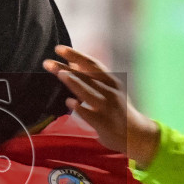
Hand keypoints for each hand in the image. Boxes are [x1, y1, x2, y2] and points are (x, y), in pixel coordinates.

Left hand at [43, 45, 160, 166]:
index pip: (91, 64)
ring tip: (60, 74)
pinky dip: (79, 107)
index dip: (75, 54)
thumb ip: (93, 78)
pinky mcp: (103, 123)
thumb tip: (72, 63)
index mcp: (112, 81)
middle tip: (47, 62)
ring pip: (88, 92)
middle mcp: (110, 92)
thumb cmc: (119, 110)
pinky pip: (88, 114)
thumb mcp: (111, 90)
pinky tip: (69, 102)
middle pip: (85, 76)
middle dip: (65, 68)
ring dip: (74, 82)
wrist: (136, 134)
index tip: (58, 49)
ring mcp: (107, 107)